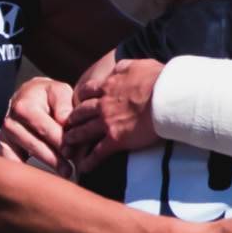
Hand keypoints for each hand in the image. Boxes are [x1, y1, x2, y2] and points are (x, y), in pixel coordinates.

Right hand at [0, 74, 73, 171]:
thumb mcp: (60, 92)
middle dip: (55, 159)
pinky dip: (25, 174)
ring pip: (24, 157)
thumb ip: (65, 105)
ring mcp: (4, 137)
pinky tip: (40, 178)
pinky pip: (11, 164)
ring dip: (45, 167)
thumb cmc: (48, 97)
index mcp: (23, 107)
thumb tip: (66, 124)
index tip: (73, 153)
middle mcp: (10, 122)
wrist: (28, 96)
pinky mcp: (2, 148)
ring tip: (65, 172)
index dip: (61, 143)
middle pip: (35, 146)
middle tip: (70, 170)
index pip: (45, 130)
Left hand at [63, 57, 162, 174]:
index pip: (88, 91)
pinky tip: (82, 167)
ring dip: (74, 138)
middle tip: (66, 125)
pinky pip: (97, 152)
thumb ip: (123, 67)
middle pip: (81, 112)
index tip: (78, 102)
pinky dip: (89, 161)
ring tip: (67, 144)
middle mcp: (103, 104)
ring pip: (84, 132)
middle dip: (72, 119)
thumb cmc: (157, 79)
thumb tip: (117, 68)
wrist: (165, 97)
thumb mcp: (137, 65)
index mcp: (109, 86)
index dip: (81, 98)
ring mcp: (107, 122)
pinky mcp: (115, 139)